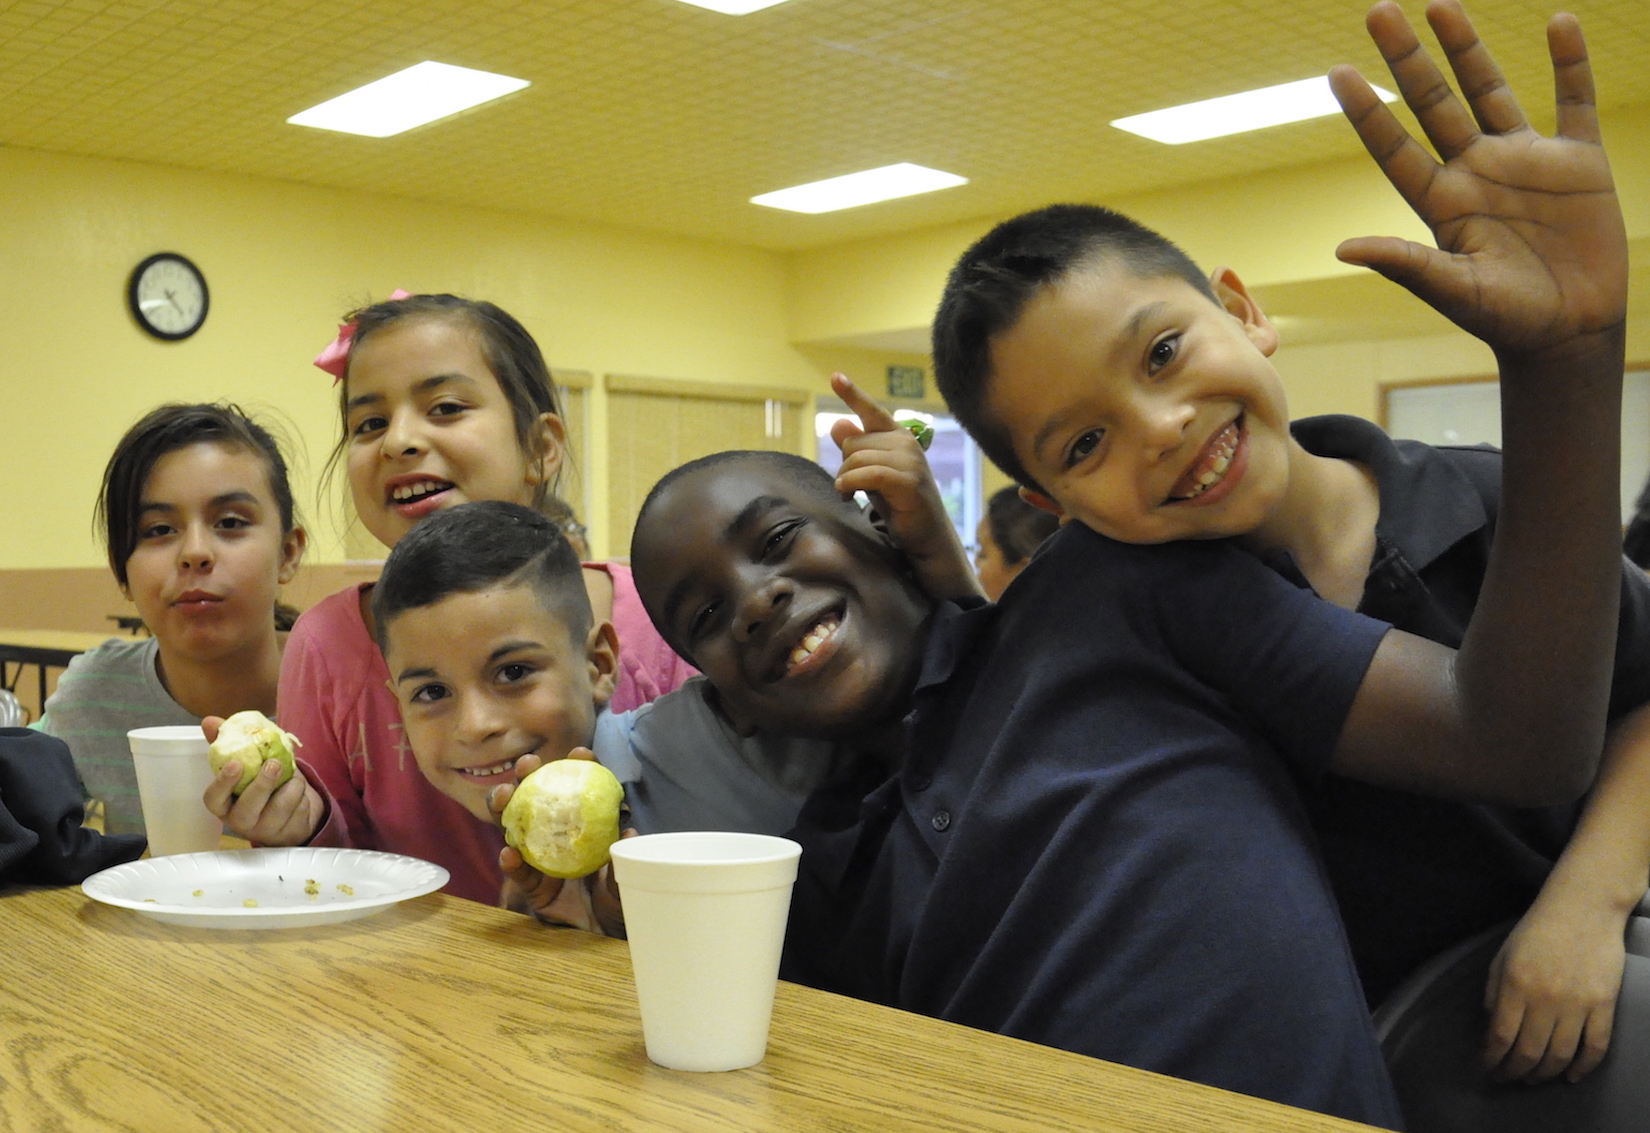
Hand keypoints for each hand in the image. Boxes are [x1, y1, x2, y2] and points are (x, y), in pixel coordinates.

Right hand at [201, 717, 325, 845]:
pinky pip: (299, 809)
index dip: (222, 783)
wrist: (289, 812)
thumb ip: (228, 743)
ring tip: (293, 775)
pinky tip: (299, 791)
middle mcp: (240, 822)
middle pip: (248, 808)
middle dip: (262, 785)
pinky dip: (303, 793)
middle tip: (273, 763)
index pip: (214, 799)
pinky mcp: (289, 833)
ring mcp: (265, 830)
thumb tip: (210, 721)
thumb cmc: (258, 785)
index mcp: (224, 805)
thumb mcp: (245, 765)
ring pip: (280, 807)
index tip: (235, 763)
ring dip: (291, 785)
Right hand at [490, 750, 628, 936]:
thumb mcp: (627, 877)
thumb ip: (624, 857)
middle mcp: (558, 836)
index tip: (581, 752)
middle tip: (528, 764)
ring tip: (503, 795)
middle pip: (538, 800)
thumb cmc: (620, 902)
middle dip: (529, 777)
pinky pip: (518, 872)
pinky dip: (511, 862)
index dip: (578, 768)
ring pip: (517, 828)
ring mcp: (541, 859)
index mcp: (584, 827)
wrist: (607, 937)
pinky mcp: (531, 886)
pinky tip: (509, 853)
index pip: (579, 790)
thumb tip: (627, 830)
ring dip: (506, 809)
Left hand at [829, 373, 981, 601]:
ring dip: (845, 479)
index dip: (852, 393)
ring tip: (848, 495)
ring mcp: (910, 461)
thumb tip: (837, 424)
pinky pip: (868, 474)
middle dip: (844, 465)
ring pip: (857, 458)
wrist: (924, 535)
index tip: (835, 376)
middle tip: (848, 487)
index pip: (871, 411)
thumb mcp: (871, 474)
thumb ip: (856, 451)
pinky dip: (851, 484)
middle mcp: (906, 443)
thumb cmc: (898, 504)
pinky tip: (847, 494)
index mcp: (898, 437)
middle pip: (854, 441)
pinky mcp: (909, 481)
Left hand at [1331, 1, 1625, 361]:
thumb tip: (1344, 249)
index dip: (1368, 110)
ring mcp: (1526, 161)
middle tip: (1378, 12)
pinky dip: (1569, 65)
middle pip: (1435, 103)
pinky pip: (1574, 101)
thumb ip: (1405, 263)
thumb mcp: (1452, 290)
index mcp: (1441, 202)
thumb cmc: (1504, 318)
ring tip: (1439, 6)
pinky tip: (1560, 24)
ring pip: (1490, 90)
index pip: (1394, 146)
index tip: (1338, 72)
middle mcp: (1476, 171)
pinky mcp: (1577, 162)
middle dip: (1407, 59)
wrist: (1569, 333)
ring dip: (1467, 49)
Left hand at [1482, 889, 1626, 1081]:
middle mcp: (1544, 1000)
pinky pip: (1595, 1047)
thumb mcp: (1502, 957)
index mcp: (1514, 986)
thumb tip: (1491, 1026)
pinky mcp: (1604, 1006)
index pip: (1500, 1036)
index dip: (1491, 1059)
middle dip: (1514, 1072)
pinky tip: (1570, 1077)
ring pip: (1560, 1055)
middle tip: (1507, 1078)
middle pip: (1529, 1052)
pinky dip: (1583, 1067)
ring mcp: (1577, 1005)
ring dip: (1544, 1074)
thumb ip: (1493, 992)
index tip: (1486, 1068)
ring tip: (1532, 1079)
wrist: (1582, 909)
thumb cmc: (1536, 931)